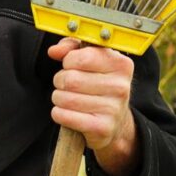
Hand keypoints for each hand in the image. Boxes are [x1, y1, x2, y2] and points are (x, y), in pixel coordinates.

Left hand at [47, 38, 139, 175]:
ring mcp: (113, 109)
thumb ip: (71, 47)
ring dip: (59, 98)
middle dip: (60, 81)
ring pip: (64, 98)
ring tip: (68, 99)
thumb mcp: (90, 60)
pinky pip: (64, 116)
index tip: (72, 65)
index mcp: (121, 65)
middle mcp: (121, 86)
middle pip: (69, 79)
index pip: (82, 57)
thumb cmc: (99, 85)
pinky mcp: (102, 128)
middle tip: (67, 85)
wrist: (116, 122)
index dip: (68, 61)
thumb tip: (54, 51)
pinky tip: (68, 112)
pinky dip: (59, 113)